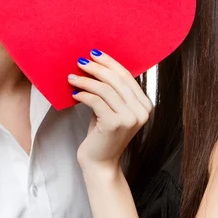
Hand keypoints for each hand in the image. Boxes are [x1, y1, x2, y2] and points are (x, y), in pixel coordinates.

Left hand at [68, 49, 152, 173]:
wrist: (100, 163)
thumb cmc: (103, 135)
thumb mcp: (111, 109)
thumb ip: (112, 91)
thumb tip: (96, 64)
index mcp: (145, 105)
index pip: (127, 76)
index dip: (110, 63)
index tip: (94, 54)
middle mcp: (142, 111)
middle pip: (117, 80)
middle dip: (97, 68)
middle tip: (80, 62)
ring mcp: (130, 118)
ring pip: (105, 89)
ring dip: (86, 80)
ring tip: (71, 77)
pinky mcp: (115, 124)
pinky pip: (96, 101)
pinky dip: (84, 94)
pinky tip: (74, 93)